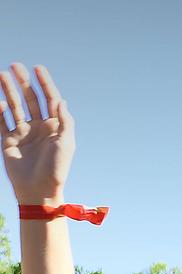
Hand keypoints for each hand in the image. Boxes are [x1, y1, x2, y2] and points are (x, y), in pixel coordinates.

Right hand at [1, 64, 73, 202]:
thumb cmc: (56, 168)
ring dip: (8, 90)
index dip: (45, 83)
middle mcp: (39, 127)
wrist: (38, 189)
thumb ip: (64, 121)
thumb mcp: (66, 143)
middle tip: (14, 66)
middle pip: (30, 99)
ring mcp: (23, 132)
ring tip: (1, 74)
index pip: (50, 99)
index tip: (38, 68)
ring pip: (14, 106)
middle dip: (22, 82)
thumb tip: (61, 100)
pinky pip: (1, 121)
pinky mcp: (8, 140)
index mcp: (55, 126)